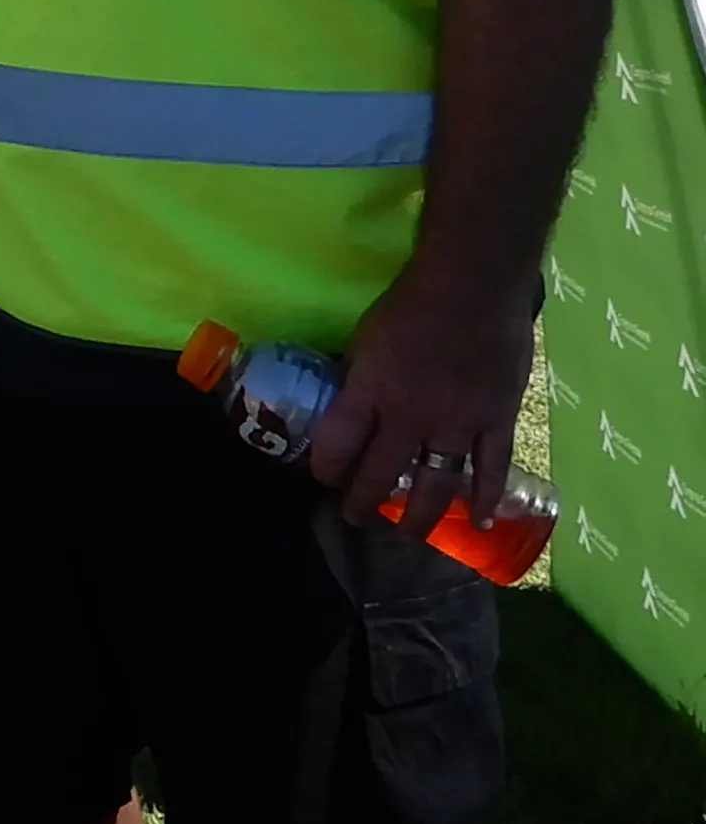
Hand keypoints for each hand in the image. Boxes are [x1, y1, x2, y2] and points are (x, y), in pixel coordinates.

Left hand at [306, 262, 536, 540]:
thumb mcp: (364, 341)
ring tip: (405, 536)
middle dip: (363, 504)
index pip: (338, 448)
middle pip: (381, 476)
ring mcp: (459, 423)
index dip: (327, 471)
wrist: (473, 286)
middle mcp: (412, 417)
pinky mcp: (498, 420)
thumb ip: (356, 380)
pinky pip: (491, 468)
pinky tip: (476, 522)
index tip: (325, 480)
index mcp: (371, 392)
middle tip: (356, 519)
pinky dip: (485, 498)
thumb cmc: (411, 306)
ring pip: (435, 485)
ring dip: (418, 516)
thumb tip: (343, 409)